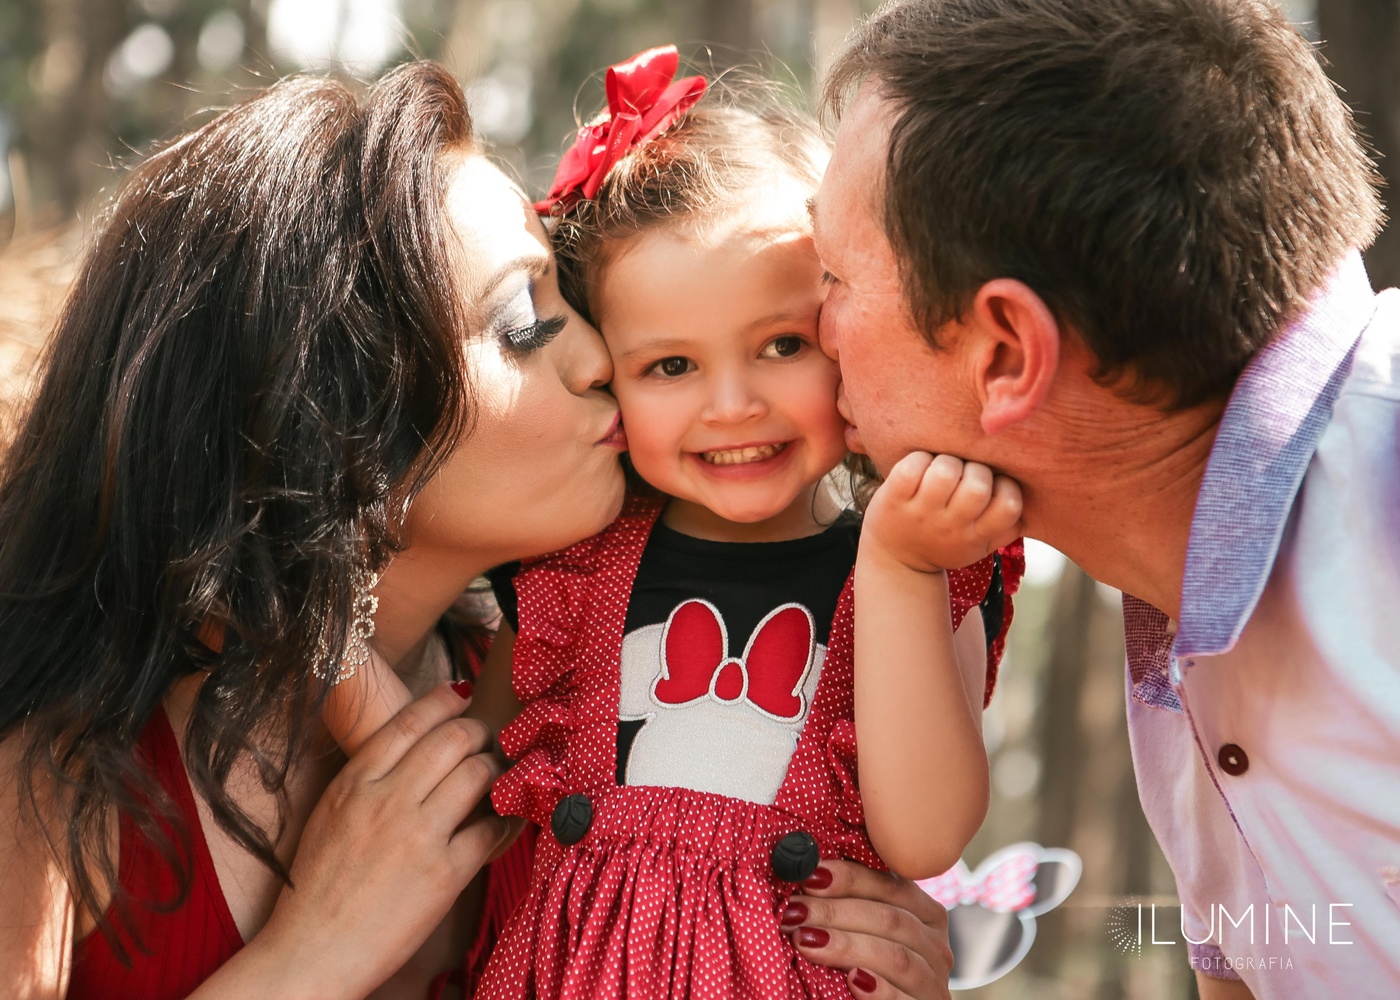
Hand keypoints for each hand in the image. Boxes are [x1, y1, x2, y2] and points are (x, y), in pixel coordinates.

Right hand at [255, 683, 507, 998]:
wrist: (312, 953)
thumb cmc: (317, 889)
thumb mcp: (330, 816)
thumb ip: (367, 781)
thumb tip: (411, 754)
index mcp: (354, 783)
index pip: (410, 720)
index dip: (444, 700)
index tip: (462, 695)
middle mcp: (387, 800)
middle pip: (453, 738)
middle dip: (478, 732)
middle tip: (487, 739)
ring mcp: (418, 835)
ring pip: (478, 773)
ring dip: (496, 768)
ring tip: (499, 774)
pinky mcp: (444, 874)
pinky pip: (492, 829)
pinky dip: (507, 820)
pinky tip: (507, 819)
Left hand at [785, 860, 952, 999]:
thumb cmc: (866, 965)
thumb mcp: (863, 930)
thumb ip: (849, 904)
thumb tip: (806, 872)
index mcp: (926, 914)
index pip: (891, 886)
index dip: (849, 879)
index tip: (810, 876)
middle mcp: (935, 946)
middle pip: (890, 919)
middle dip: (836, 912)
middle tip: (795, 912)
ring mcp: (933, 982)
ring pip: (895, 957)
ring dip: (846, 946)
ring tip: (806, 941)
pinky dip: (878, 989)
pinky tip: (853, 980)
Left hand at [862, 453, 1021, 572]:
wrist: (895, 560)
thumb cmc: (946, 540)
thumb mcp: (980, 544)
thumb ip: (1008, 526)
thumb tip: (1037, 496)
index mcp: (977, 536)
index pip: (1010, 505)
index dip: (1006, 487)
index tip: (993, 486)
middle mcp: (950, 527)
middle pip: (978, 485)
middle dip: (976, 469)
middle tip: (965, 474)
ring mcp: (920, 513)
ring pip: (946, 470)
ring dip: (947, 460)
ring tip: (942, 470)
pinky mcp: (893, 498)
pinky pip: (913, 465)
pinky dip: (919, 458)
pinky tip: (920, 468)